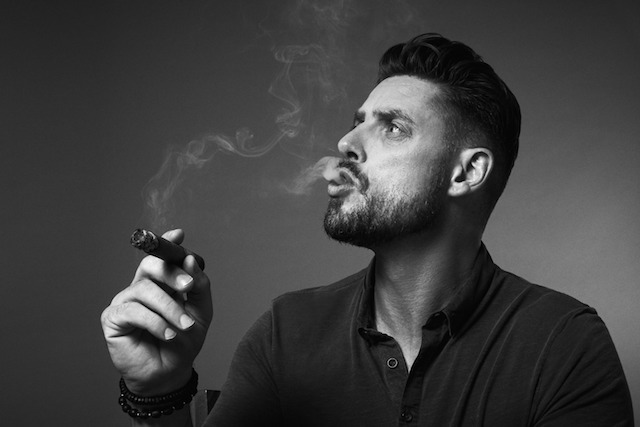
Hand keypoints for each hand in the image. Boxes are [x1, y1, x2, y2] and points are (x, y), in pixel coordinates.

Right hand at [101, 229, 212, 394]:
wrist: (170, 373)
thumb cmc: (183, 342)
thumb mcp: (201, 312)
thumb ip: (200, 286)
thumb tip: (190, 260)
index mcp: (161, 282)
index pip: (161, 257)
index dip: (167, 242)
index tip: (179, 234)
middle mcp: (141, 287)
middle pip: (149, 265)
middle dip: (170, 271)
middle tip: (188, 285)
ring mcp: (125, 301)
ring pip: (145, 289)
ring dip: (170, 308)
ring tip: (184, 326)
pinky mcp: (112, 318)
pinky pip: (133, 311)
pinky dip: (155, 322)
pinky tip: (167, 334)